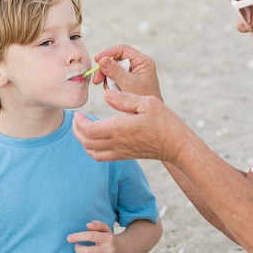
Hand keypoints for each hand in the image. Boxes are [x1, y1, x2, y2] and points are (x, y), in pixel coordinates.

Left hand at [67, 220, 119, 252]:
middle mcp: (110, 250)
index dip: (78, 237)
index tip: (68, 238)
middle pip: (87, 252)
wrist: (123, 251)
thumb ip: (97, 225)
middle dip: (78, 249)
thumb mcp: (105, 229)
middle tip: (78, 247)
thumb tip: (88, 225)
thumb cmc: (109, 239)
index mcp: (109, 238)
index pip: (90, 236)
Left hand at [72, 90, 189, 162]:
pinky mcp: (126, 156)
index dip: (79, 123)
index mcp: (120, 129)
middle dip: (76, 131)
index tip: (78, 113)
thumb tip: (106, 95)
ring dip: (83, 141)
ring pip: (92, 152)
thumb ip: (124, 99)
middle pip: (87, 142)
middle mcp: (118, 143)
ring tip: (82, 128)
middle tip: (76, 119)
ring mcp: (121, 151)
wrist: (177, 145)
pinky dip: (92, 149)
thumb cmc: (165, 122)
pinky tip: (95, 139)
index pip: (90, 130)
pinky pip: (102, 157)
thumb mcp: (147, 102)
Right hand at [91, 44, 161, 99]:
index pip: (123, 50)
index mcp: (143, 61)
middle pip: (116, 59)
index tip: (97, 60)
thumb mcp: (127, 84)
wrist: (147, 116)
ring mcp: (134, 73)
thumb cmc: (141, 99)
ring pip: (113, 69)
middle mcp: (139, 65)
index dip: (108, 53)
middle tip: (97, 80)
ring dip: (108, 79)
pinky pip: (115, 78)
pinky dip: (111, 84)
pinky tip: (114, 92)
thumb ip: (114, 71)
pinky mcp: (129, 80)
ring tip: (112, 91)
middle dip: (105, 70)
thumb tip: (102, 59)